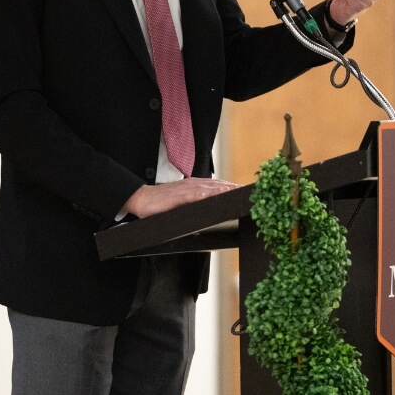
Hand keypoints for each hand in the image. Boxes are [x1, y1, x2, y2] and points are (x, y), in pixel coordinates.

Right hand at [120, 177, 240, 218]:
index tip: (248, 192)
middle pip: (220, 186)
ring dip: (227, 190)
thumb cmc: (162, 202)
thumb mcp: (182, 202)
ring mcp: (188, 189)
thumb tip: (211, 210)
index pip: (219, 186)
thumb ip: (196, 203)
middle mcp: (194, 185)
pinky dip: (210, 194)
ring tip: (241, 193)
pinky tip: (219, 196)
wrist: (142, 199)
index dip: (234, 188)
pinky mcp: (180, 196)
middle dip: (236, 189)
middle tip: (252, 193)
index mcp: (196, 186)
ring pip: (212, 188)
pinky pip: (198, 194)